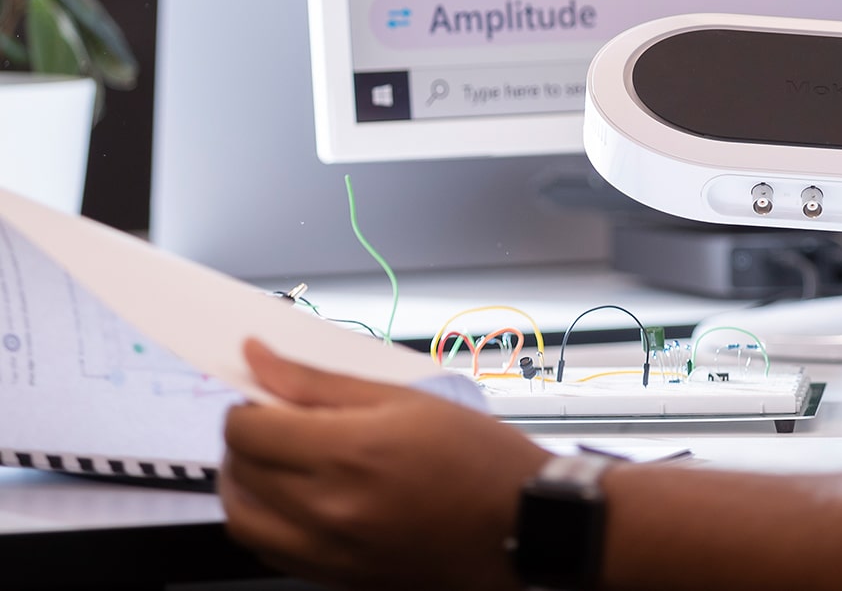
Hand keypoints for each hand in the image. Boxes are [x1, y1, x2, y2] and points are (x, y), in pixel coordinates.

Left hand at [221, 338, 547, 588]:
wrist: (516, 526)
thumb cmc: (476, 458)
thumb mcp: (404, 398)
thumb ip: (321, 381)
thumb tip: (261, 357)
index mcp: (348, 454)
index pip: (249, 429)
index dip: (249, 403)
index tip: (267, 392)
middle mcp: (328, 509)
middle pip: (240, 471)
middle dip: (245, 436)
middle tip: (274, 415)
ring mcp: (327, 551)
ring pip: (242, 520)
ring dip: (244, 482)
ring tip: (274, 457)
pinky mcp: (334, 577)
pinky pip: (268, 551)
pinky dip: (264, 520)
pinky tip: (293, 496)